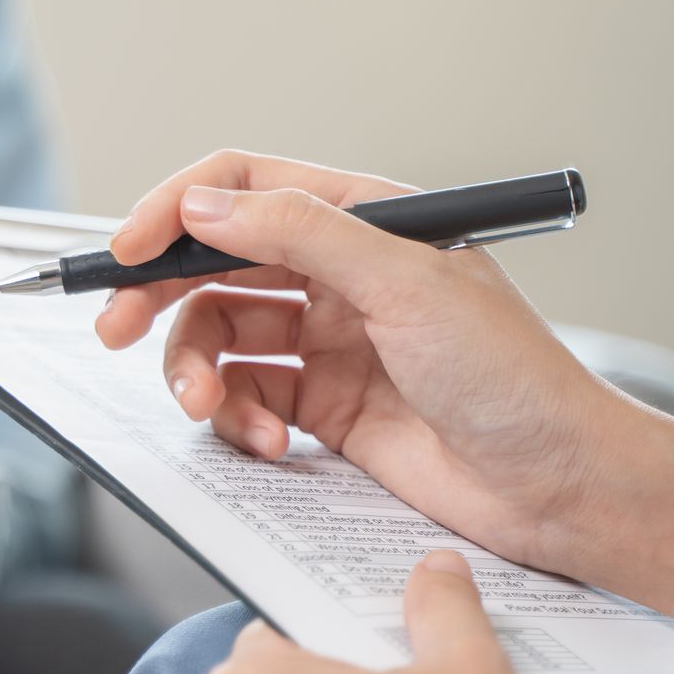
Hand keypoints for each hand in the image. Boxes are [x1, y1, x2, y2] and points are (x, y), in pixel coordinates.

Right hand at [98, 150, 673, 609]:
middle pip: (210, 264)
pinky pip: (242, 397)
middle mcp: (335, 272)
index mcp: (361, 219)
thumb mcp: (404, 285)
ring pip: (215, 336)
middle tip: (113, 331)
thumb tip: (204, 206)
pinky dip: (238, 420)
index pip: (241, 188)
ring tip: (206, 409)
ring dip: (194, 372)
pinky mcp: (318, 404)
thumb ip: (300, 234)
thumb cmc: (512, 378)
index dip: (173, 212)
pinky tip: (271, 442)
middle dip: (156, 297)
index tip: (126, 252)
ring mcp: (323, 340)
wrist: (560, 486)